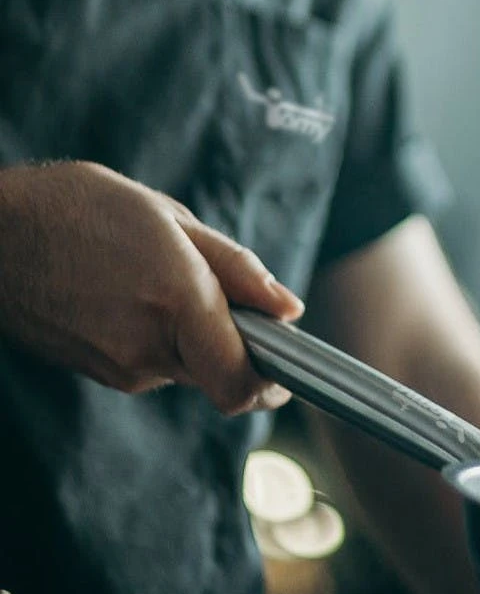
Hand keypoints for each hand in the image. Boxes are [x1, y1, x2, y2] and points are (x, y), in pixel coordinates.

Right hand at [0, 161, 302, 412]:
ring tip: (159, 280)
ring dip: (195, 337)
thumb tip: (289, 310)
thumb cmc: (75, 209)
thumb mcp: (168, 218)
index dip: (272, 384)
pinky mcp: (99, 372)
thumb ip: (237, 269)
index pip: (242, 383)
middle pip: (221, 375)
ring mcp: (120, 367)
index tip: (287, 370)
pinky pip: (154, 364)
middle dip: (235, 346)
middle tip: (224, 299)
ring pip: (188, 368)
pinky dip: (160, 338)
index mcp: (177, 302)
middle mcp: (149, 347)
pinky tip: (130, 294)